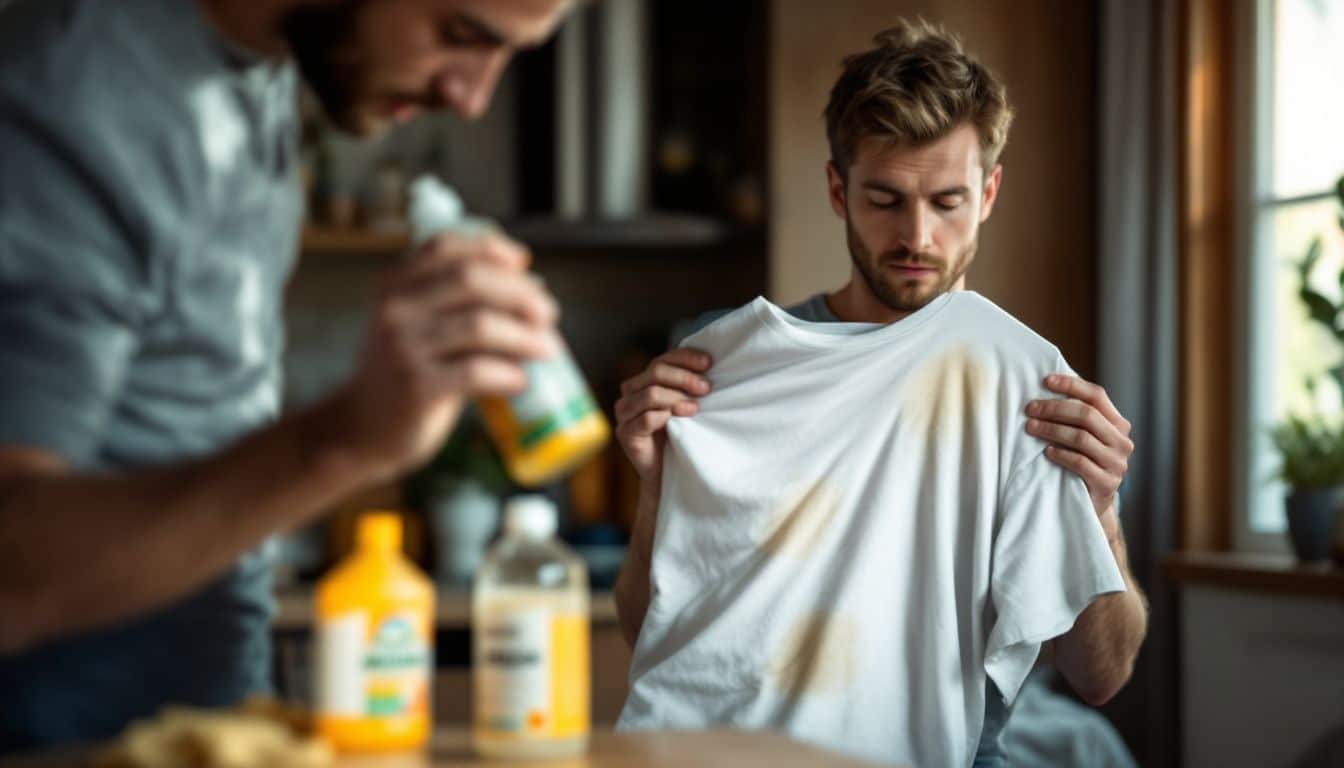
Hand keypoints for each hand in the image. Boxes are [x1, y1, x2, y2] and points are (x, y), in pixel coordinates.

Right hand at [332, 231, 558, 480]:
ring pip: (481, 324)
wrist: (361, 428)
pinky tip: (521, 380)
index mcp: (394, 284)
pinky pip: (477, 371)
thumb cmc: (405, 371)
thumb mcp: (416, 324)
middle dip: (520, 292)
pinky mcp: (417, 388)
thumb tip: (532, 286)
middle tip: (548, 313)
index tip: (523, 263)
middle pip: (472, 279)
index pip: (446, 246)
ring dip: (526, 335)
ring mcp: (404, 348)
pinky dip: (508, 373)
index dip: (491, 249)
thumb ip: (456, 301)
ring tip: (549, 348)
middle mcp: (395, 309)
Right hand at [614, 348, 712, 490]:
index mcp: (643, 381)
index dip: (685, 358)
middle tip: (706, 389)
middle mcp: (630, 393)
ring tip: (695, 408)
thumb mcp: (684, 405)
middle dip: (684, 378)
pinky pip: (645, 420)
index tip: (708, 363)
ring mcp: (624, 414)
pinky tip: (678, 421)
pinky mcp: (626, 435)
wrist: (666, 472)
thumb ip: (687, 387)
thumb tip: (710, 367)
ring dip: (677, 398)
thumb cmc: (679, 435)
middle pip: (655, 372)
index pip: (662, 359)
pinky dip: (664, 417)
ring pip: (650, 394)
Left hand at [1026, 374, 1133, 515]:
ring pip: (1081, 438)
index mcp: (1118, 424)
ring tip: (1031, 427)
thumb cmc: (1082, 463)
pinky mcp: (1107, 483)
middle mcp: (1121, 441)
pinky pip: (1080, 463)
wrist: (1091, 503)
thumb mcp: (1084, 437)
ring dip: (1052, 430)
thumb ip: (1076, 417)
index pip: (1097, 395)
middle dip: (1054, 409)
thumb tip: (1045, 387)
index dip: (1071, 385)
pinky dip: (1060, 454)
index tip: (1045, 381)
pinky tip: (1046, 451)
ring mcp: (1117, 463)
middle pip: (1086, 415)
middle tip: (1030, 409)